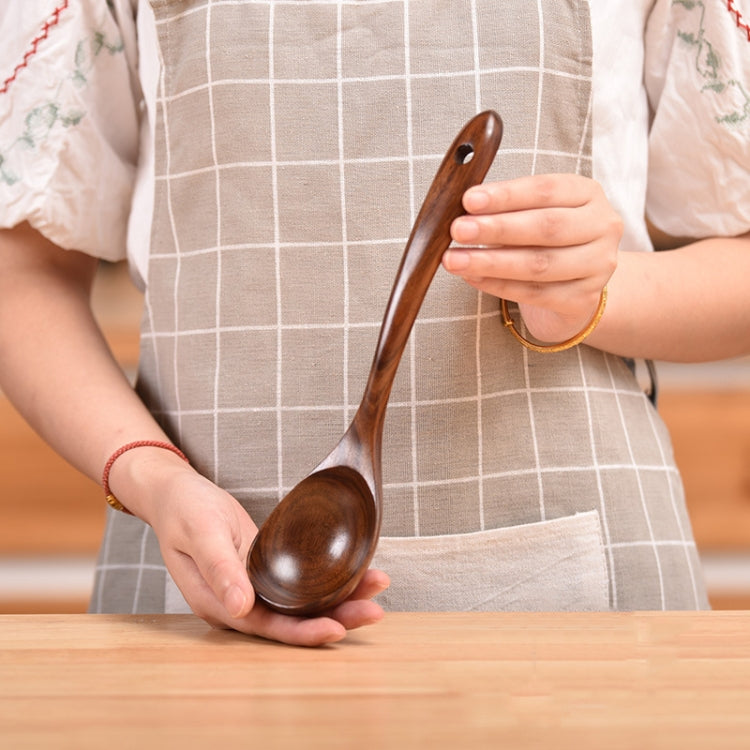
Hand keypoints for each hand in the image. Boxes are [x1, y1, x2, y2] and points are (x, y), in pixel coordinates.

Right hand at [111, 450, 389, 645]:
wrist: (177, 493)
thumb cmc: (184, 510)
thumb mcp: (200, 533)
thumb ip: (220, 569)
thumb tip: (242, 607)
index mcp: (219, 604)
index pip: (268, 627)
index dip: (303, 632)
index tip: (338, 628)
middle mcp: (241, 603)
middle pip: (293, 620)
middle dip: (336, 616)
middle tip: (375, 609)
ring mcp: (253, 587)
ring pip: (301, 602)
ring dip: (339, 597)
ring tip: (376, 587)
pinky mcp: (264, 570)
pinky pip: (299, 582)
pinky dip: (326, 579)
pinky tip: (352, 572)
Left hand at [443, 174, 620, 343]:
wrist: (574, 288)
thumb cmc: (545, 242)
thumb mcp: (532, 214)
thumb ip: (505, 209)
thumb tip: (463, 211)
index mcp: (588, 194)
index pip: (545, 189)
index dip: (505, 195)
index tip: (469, 200)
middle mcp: (602, 227)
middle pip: (546, 226)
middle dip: (497, 228)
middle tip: (458, 230)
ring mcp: (598, 266)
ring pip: (539, 264)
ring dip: (491, 262)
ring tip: (454, 259)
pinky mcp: (583, 300)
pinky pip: (535, 294)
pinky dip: (499, 286)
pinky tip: (472, 278)